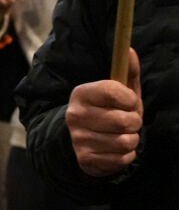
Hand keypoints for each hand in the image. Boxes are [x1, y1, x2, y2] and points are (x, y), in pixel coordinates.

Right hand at [67, 49, 142, 177]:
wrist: (78, 141)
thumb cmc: (106, 111)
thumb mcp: (116, 90)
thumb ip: (126, 71)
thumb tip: (129, 50)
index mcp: (81, 94)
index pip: (112, 91)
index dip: (130, 98)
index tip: (130, 102)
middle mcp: (75, 115)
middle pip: (124, 120)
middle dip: (134, 122)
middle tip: (128, 122)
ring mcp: (78, 138)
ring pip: (125, 141)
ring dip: (131, 140)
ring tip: (122, 136)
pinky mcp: (85, 159)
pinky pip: (122, 158)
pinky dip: (125, 155)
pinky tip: (115, 149)